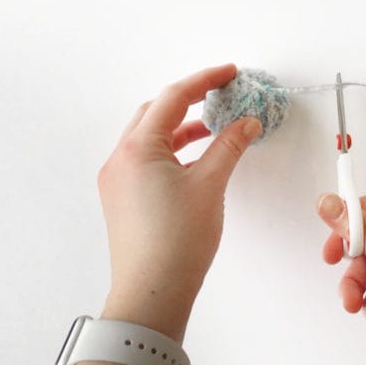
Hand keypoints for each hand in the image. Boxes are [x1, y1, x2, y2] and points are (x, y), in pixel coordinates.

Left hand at [97, 64, 261, 341]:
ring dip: (183, 128)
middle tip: (222, 94)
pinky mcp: (124, 199)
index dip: (205, 80)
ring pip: (151, 138)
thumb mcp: (211, 185)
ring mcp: (118, 181)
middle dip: (190, 101)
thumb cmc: (178, 240)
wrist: (152, 291)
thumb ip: (230, 146)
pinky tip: (199, 160)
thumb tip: (247, 122)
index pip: (173, 98)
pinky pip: (148, 160)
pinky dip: (174, 151)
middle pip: (156, 113)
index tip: (230, 73)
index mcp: (137, 148)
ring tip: (217, 128)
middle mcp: (120, 159)